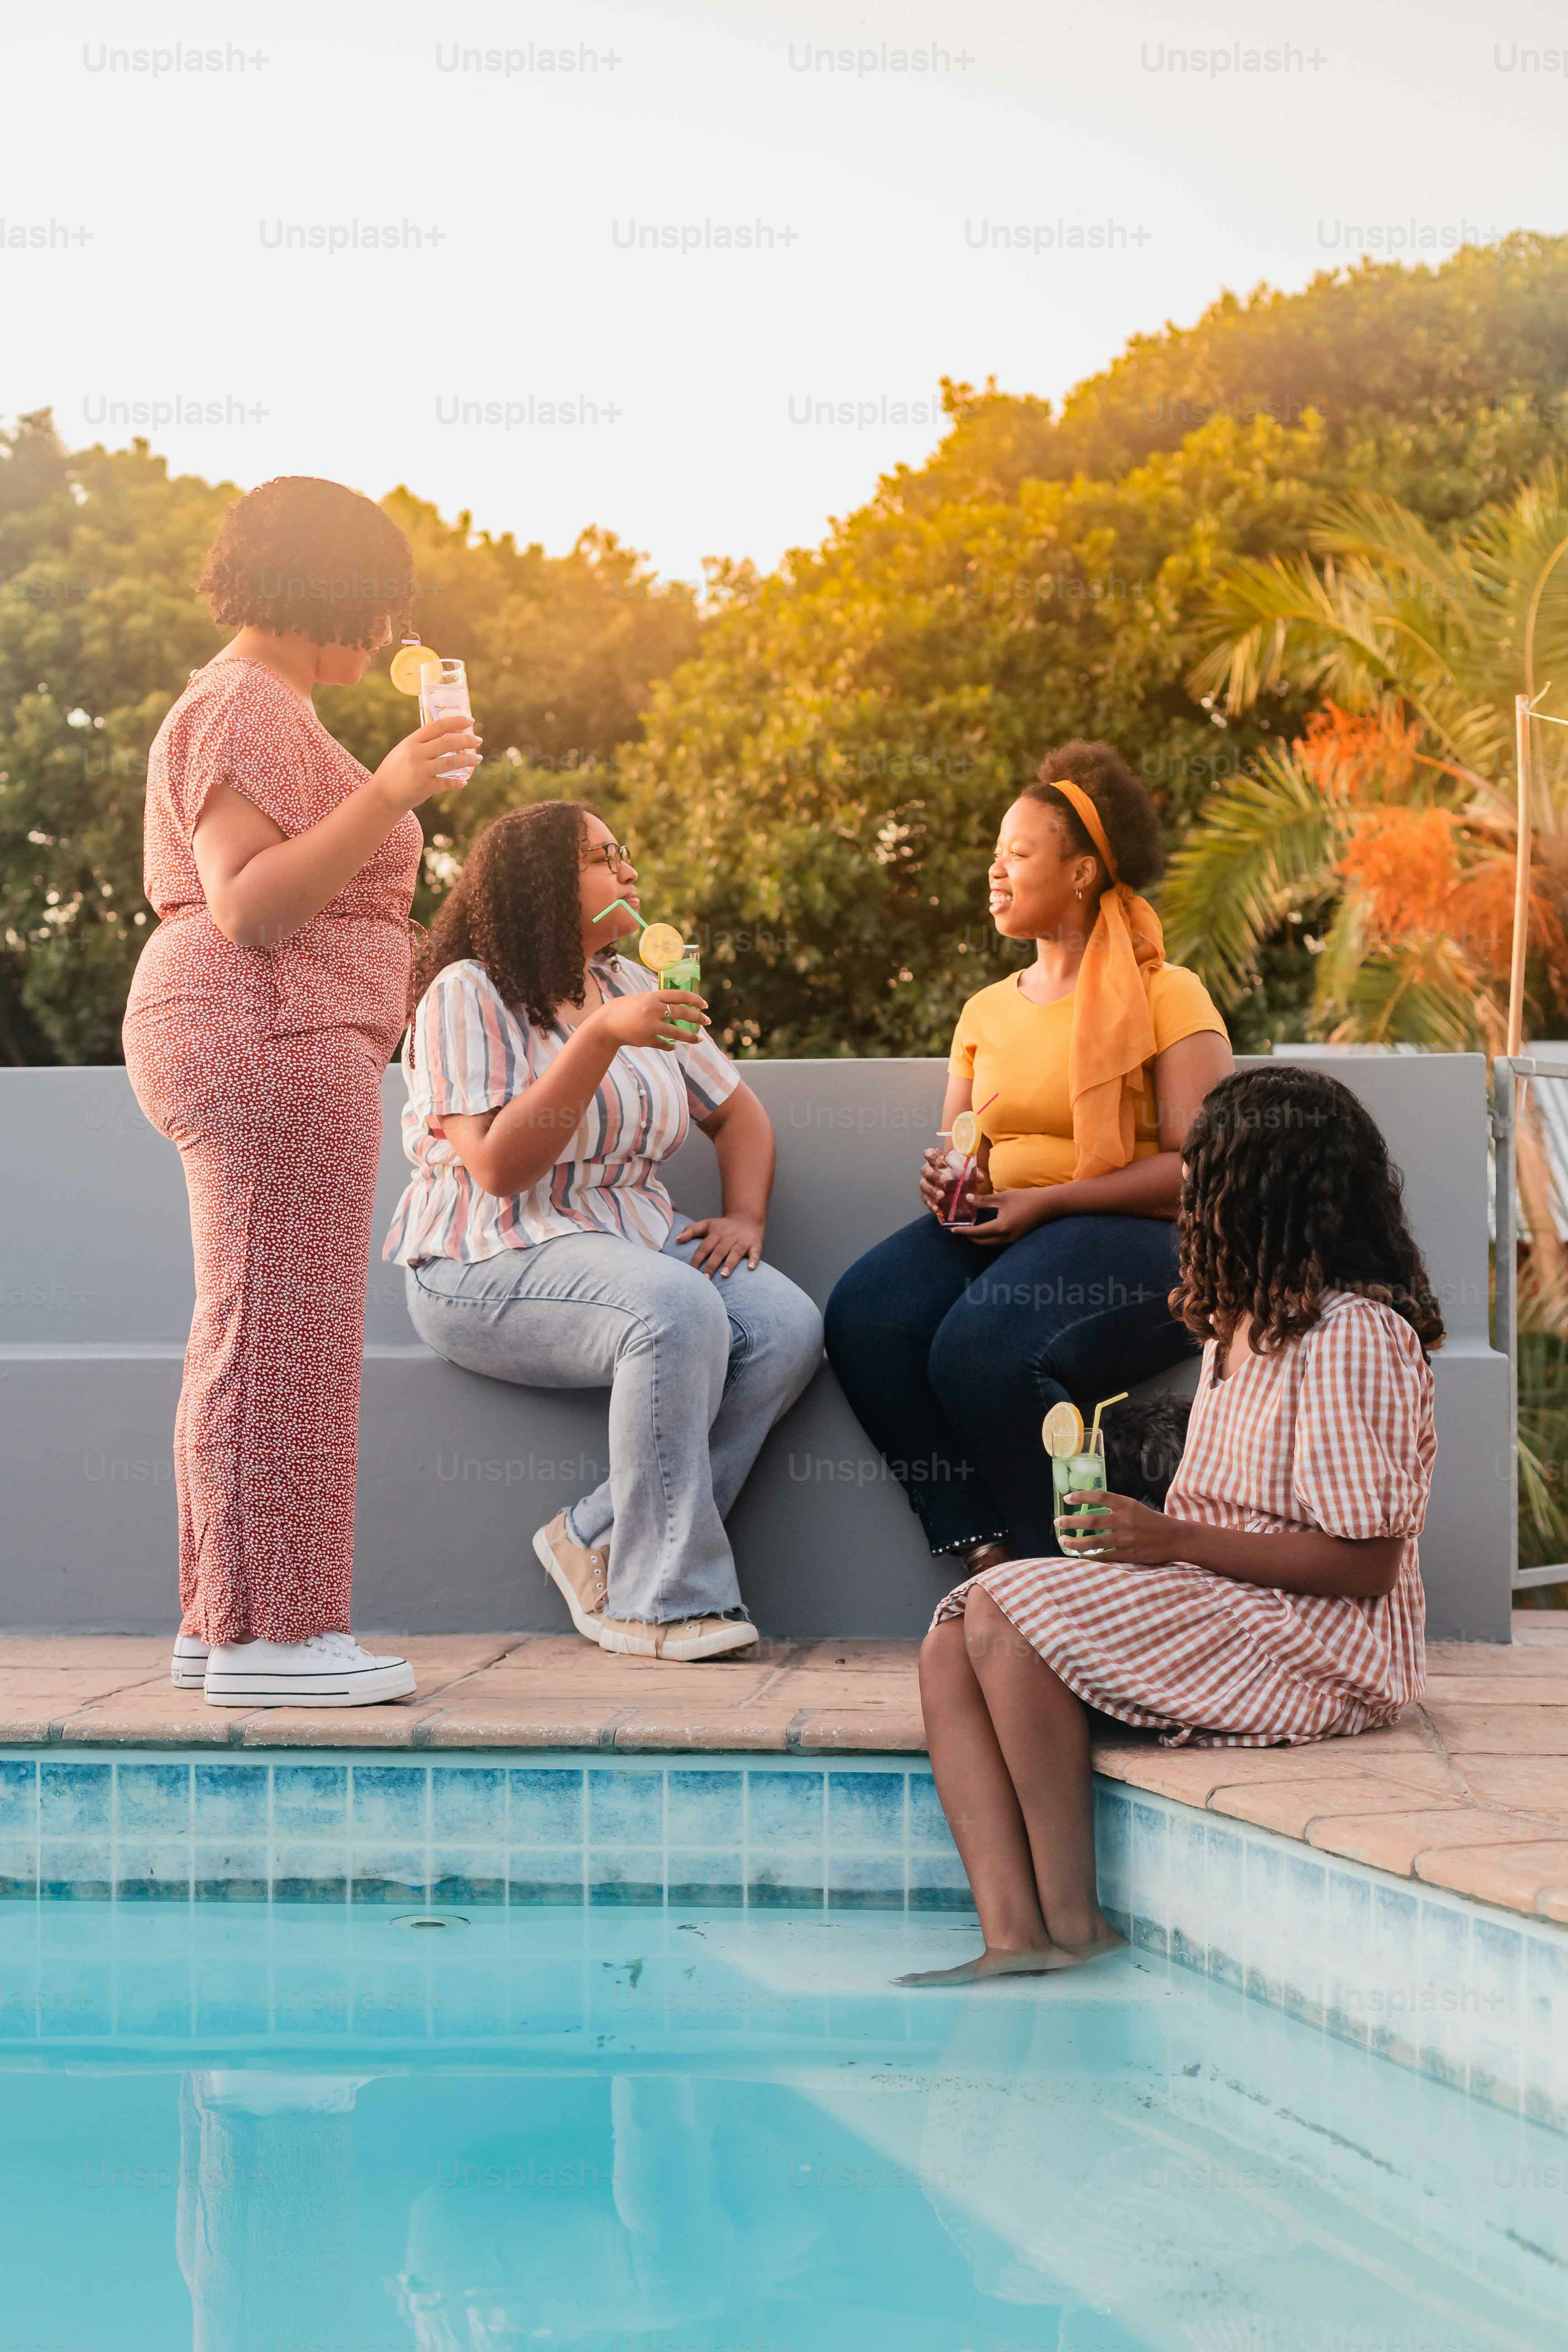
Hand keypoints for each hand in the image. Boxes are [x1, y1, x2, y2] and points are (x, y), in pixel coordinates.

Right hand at [372, 714, 482, 812]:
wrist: (382, 795)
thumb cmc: (394, 771)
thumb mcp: (403, 751)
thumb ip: (421, 743)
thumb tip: (446, 734)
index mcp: (411, 742)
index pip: (437, 726)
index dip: (455, 721)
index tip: (470, 720)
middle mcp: (415, 754)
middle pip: (447, 742)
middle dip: (466, 740)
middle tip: (478, 740)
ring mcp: (420, 771)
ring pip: (451, 762)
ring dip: (468, 760)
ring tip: (479, 759)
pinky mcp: (424, 787)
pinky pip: (447, 783)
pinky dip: (457, 782)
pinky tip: (463, 781)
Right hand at [589, 989, 708, 1053]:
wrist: (606, 1023)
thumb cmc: (624, 1008)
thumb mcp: (642, 999)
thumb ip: (658, 1002)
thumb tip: (679, 1006)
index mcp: (653, 997)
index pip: (680, 996)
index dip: (694, 1000)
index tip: (704, 1005)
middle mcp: (653, 1010)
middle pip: (682, 1013)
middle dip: (698, 1018)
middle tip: (707, 1021)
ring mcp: (651, 1026)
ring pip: (677, 1032)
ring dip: (690, 1037)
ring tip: (699, 1039)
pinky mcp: (647, 1039)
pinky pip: (664, 1044)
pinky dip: (670, 1045)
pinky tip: (674, 1046)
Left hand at [676, 1211, 763, 1277]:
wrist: (747, 1218)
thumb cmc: (723, 1226)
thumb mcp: (707, 1224)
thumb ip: (691, 1230)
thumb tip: (677, 1240)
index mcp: (715, 1233)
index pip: (704, 1247)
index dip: (697, 1258)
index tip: (690, 1270)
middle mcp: (728, 1237)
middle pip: (718, 1252)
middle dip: (711, 1265)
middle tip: (705, 1278)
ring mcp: (742, 1241)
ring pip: (736, 1253)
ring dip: (730, 1264)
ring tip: (724, 1275)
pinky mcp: (755, 1244)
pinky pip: (755, 1253)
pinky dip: (754, 1260)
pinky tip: (750, 1268)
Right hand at [919, 1151, 994, 1219]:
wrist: (952, 1192)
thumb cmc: (957, 1177)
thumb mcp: (966, 1174)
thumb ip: (973, 1174)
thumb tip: (979, 1177)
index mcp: (936, 1161)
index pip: (929, 1153)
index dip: (932, 1155)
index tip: (940, 1160)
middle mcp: (928, 1171)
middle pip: (926, 1170)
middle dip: (935, 1174)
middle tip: (945, 1180)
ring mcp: (925, 1184)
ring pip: (924, 1185)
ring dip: (932, 1190)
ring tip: (941, 1196)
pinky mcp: (925, 1196)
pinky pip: (925, 1200)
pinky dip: (931, 1204)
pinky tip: (937, 1208)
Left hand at [964, 1187, 1050, 1245]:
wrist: (1049, 1205)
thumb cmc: (1026, 1198)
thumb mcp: (1003, 1197)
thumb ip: (983, 1200)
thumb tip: (967, 1199)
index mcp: (1001, 1228)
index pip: (977, 1233)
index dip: (963, 1232)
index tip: (952, 1231)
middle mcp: (1006, 1238)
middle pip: (982, 1242)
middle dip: (970, 1238)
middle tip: (959, 1231)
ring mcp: (1013, 1240)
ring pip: (991, 1243)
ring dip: (979, 1239)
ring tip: (970, 1232)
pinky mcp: (1017, 1238)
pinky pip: (998, 1242)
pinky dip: (989, 1238)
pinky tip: (986, 1231)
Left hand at [1056, 1489, 1178, 1565]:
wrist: (1175, 1538)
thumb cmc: (1152, 1522)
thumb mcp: (1135, 1508)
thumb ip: (1115, 1508)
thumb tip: (1090, 1510)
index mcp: (1127, 1505)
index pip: (1100, 1497)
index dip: (1082, 1497)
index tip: (1067, 1498)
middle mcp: (1125, 1520)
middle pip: (1092, 1521)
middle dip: (1071, 1522)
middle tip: (1057, 1522)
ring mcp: (1126, 1539)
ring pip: (1094, 1542)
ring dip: (1075, 1543)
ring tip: (1063, 1541)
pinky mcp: (1128, 1555)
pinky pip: (1104, 1557)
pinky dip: (1090, 1558)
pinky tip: (1079, 1557)